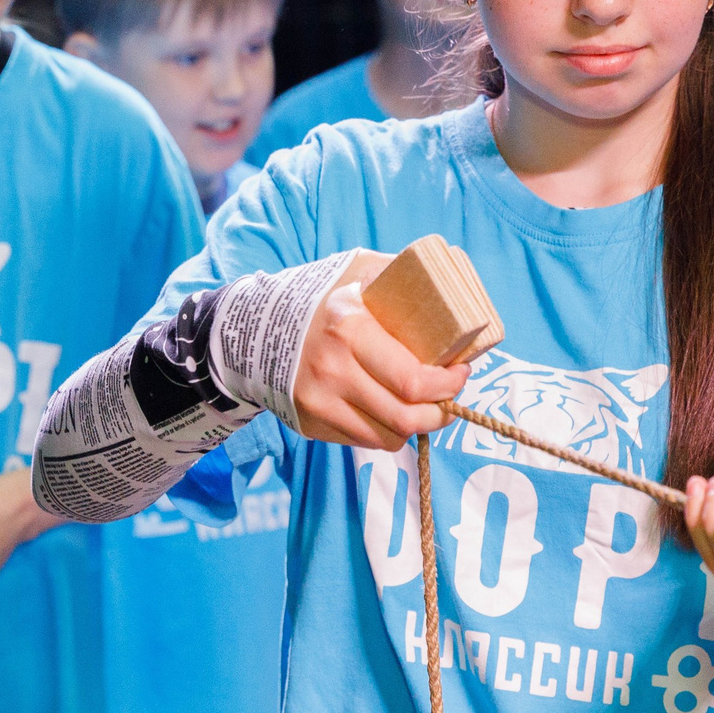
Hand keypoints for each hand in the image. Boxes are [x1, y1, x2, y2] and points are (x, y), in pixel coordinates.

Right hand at [292, 254, 469, 449]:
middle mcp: (332, 371)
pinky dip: (385, 432)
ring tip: (425, 408)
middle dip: (439, 413)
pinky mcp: (311, 424)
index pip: (412, 380)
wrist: (253, 329)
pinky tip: (392, 413)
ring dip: (415, 427)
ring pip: (387, 438)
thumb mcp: (356, 270)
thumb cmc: (317, 297)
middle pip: (404, 417)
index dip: (447, 385)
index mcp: (349, 330)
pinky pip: (363, 441)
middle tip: (449, 400)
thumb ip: (401, 274)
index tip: (460, 373)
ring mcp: (319, 403)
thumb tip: (449, 286)